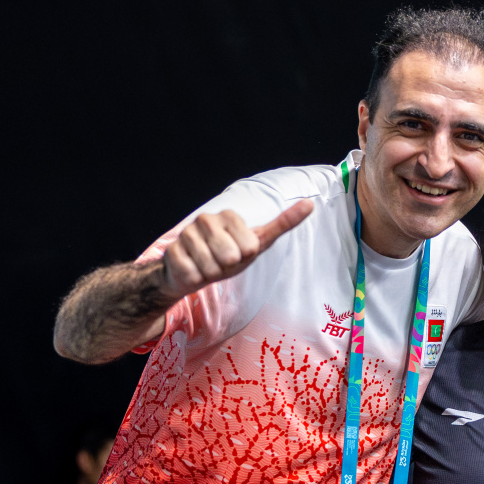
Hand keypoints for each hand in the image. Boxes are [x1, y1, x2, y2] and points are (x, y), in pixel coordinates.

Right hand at [162, 200, 313, 297]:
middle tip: (222, 262)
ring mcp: (186, 234)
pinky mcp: (172, 251)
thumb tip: (310, 203)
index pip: (250, 246)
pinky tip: (193, 270)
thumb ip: (283, 223)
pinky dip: (196, 280)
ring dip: (212, 274)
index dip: (246, 256)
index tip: (239, 253)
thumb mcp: (258, 242)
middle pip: (230, 257)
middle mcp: (206, 219)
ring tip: (208, 266)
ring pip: (211, 267)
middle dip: (229, 267)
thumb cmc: (228, 257)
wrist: (191, 272)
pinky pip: (193, 275)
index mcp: (229, 216)